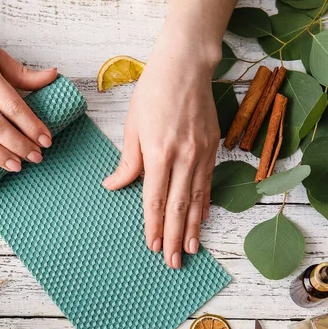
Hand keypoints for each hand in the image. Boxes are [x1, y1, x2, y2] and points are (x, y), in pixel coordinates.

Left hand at [102, 28, 220, 268]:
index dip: (153, 225)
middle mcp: (184, 157)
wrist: (186, 67)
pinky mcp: (214, 148)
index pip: (155, 199)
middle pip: (178, 206)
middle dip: (174, 237)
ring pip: (197, 199)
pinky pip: (208, 183)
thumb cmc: (153, 93)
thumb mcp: (133, 126)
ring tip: (190, 249)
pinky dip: (205, 204)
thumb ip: (128, 161)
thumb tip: (114, 185)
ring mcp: (203, 153)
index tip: (151, 245)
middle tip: (172, 262)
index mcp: (159, 152)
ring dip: (193, 227)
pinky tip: (202, 219)